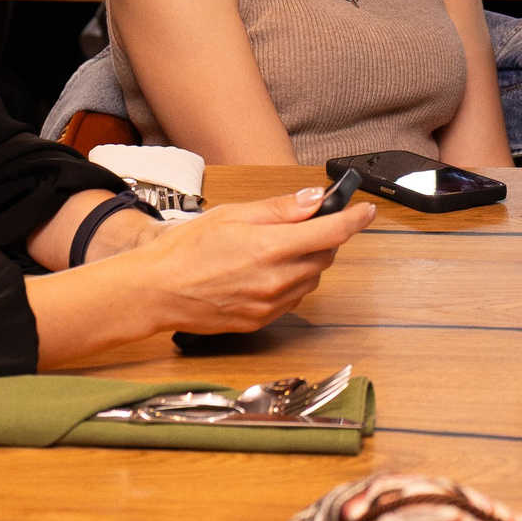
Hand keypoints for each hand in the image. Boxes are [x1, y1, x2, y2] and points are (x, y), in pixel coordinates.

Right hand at [122, 187, 377, 334]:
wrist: (155, 292)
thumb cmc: (184, 250)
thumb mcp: (232, 215)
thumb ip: (279, 209)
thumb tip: (314, 199)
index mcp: (270, 248)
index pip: (331, 232)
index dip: (355, 219)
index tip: (366, 210)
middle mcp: (276, 281)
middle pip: (325, 257)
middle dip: (325, 238)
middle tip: (308, 223)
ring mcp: (270, 305)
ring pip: (312, 280)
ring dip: (309, 261)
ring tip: (277, 248)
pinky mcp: (261, 321)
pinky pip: (293, 299)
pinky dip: (292, 282)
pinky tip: (267, 271)